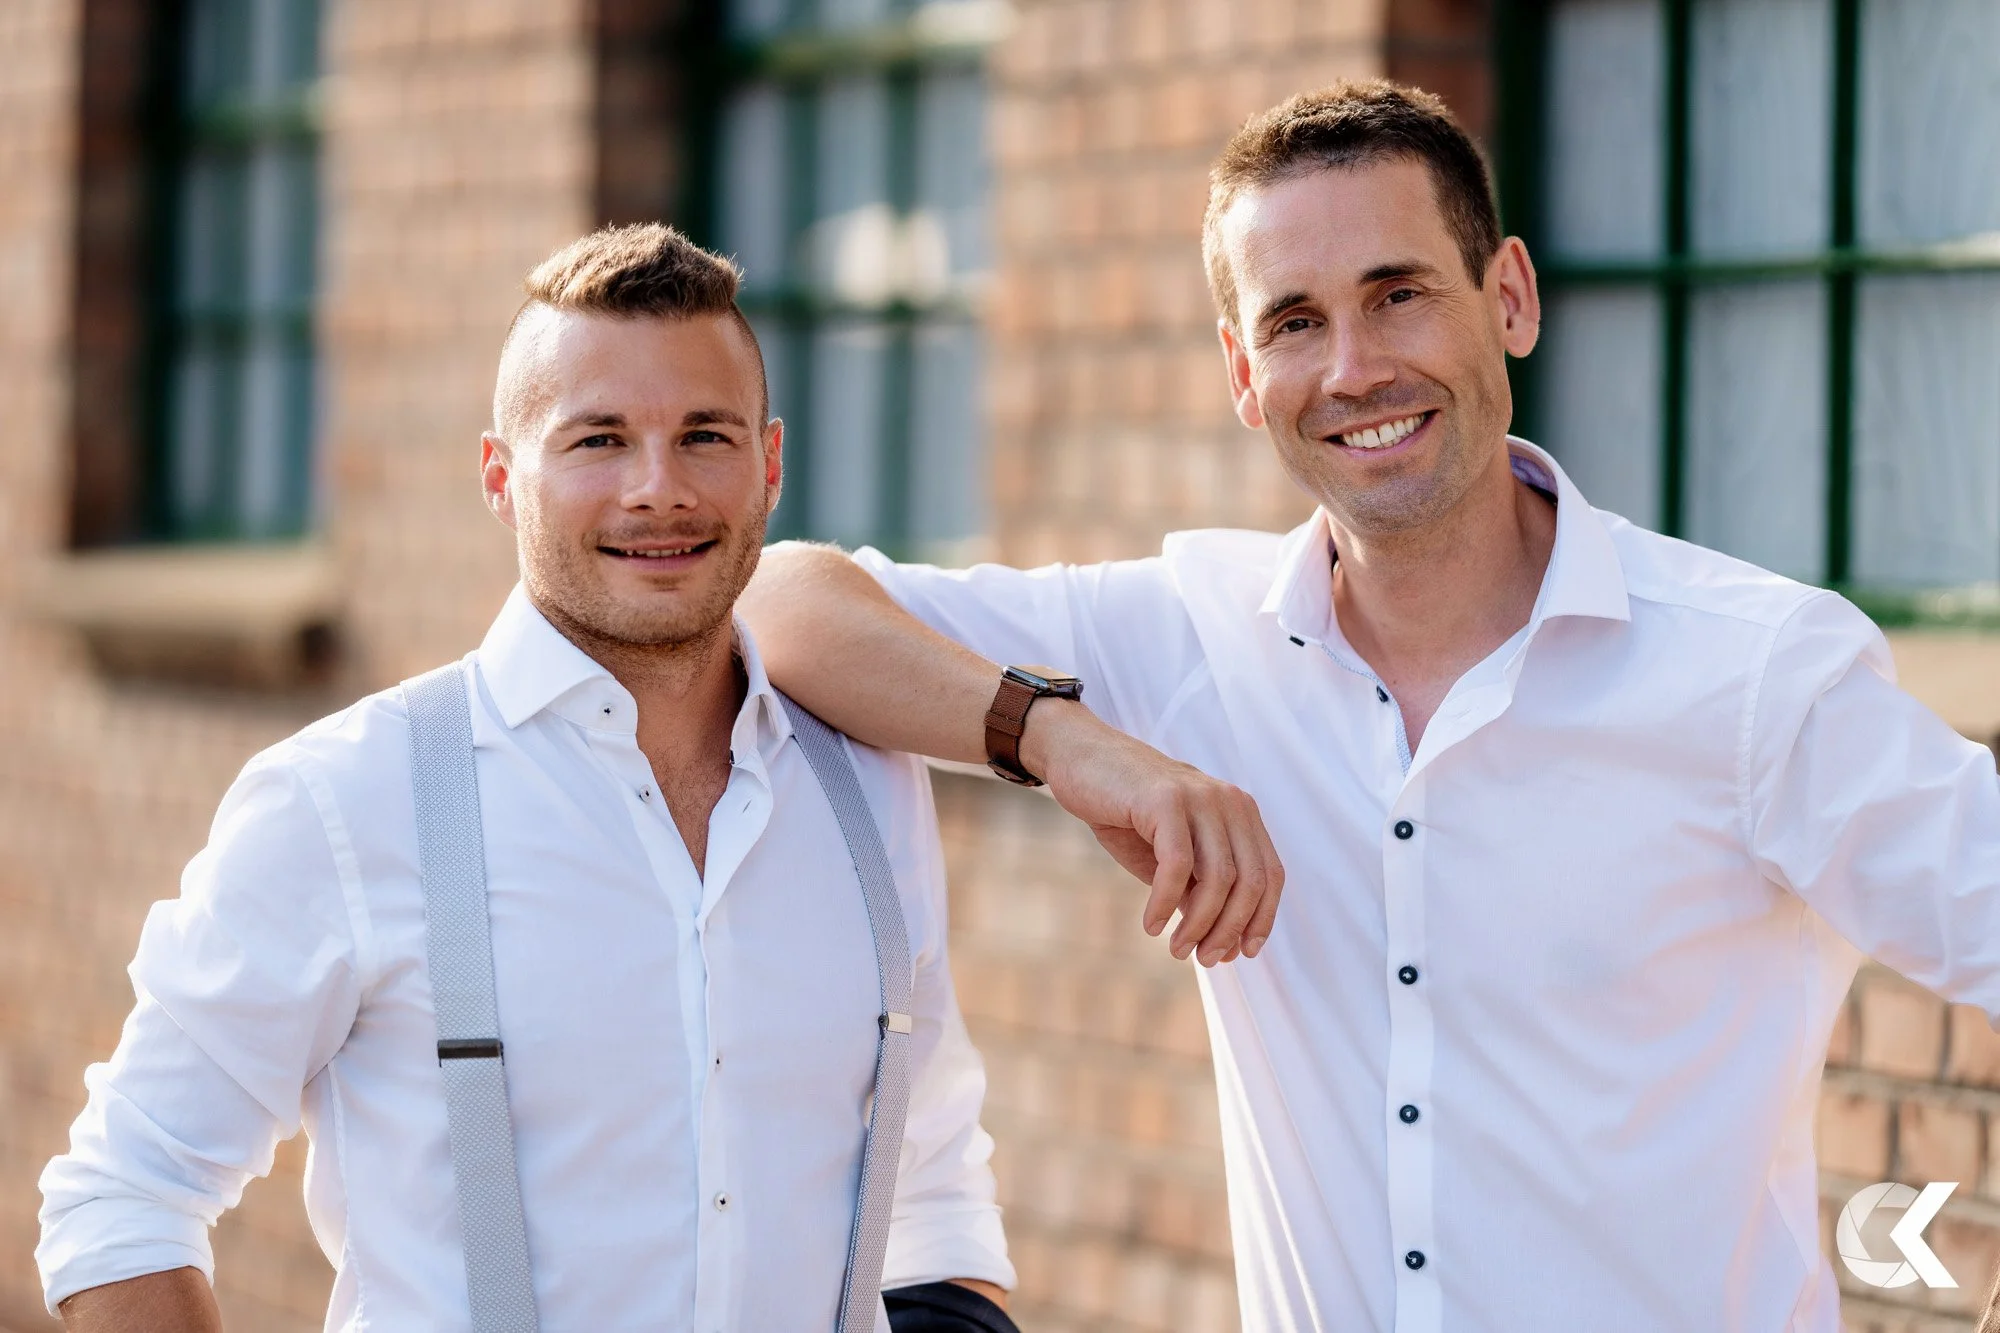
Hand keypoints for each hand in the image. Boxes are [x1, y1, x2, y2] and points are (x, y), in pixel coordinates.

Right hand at [1022, 700, 1284, 965]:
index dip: (1261, 919)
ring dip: (1199, 924)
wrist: (1080, 758)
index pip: (1269, 874)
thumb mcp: (1170, 857)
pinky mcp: (1165, 799)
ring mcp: (1200, 797)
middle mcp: (1228, 801)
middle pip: (1249, 882)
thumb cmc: (1126, 811)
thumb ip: (1199, 890)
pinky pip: (1177, 865)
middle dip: (1228, 930)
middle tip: (1203, 958)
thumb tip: (1223, 945)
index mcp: (1239, 812)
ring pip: (1218, 878)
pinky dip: (1166, 903)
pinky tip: (1152, 925)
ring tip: (1177, 949)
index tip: (1240, 954)